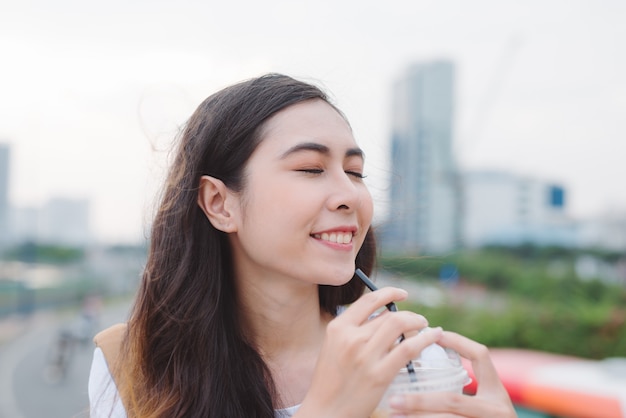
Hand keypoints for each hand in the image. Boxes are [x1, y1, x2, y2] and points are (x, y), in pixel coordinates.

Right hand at [295, 287, 437, 417]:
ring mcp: (365, 356)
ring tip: (427, 327)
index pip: (367, 300)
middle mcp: (351, 338)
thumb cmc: (330, 382)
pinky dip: (425, 339)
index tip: (402, 294)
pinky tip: (433, 337)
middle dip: (409, 315)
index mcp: (338, 328)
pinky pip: (408, 348)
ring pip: (400, 325)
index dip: (389, 292)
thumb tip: (384, 316)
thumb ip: (353, 331)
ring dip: (418, 323)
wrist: (325, 411)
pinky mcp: (379, 374)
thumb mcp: (333, 348)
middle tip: (419, 320)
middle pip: (388, 315)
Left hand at [386, 331, 515, 417]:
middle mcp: (497, 411)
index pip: (481, 356)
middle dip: (419, 399)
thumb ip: (463, 397)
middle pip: (451, 400)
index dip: (458, 342)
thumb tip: (426, 369)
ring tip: (394, 416)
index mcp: (497, 395)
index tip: (434, 335)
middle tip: (394, 399)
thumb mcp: (487, 409)